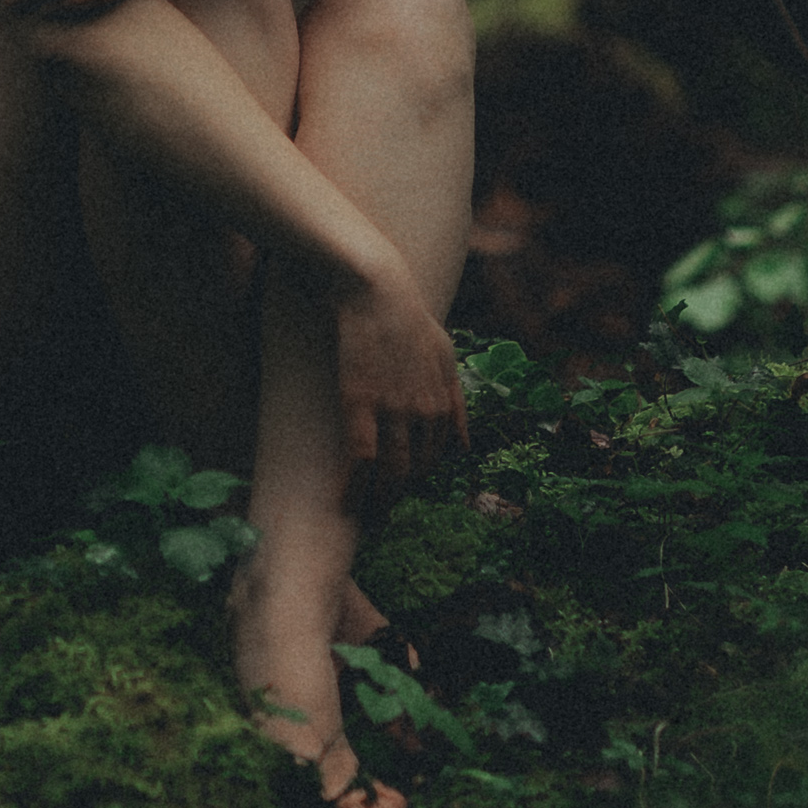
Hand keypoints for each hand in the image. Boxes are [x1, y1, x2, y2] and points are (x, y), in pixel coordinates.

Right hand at [331, 275, 467, 497]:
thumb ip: (457, 403)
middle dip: (396, 497)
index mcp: (445, 404)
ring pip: (389, 473)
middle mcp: (424, 412)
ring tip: (363, 517)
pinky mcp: (360, 403)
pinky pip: (361, 458)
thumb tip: (465, 447)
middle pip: (414, 473)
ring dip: (376, 502)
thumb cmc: (407, 318)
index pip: (435, 461)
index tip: (398, 492)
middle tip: (378, 513)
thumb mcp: (446, 357)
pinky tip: (342, 503)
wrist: (375, 290)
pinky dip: (352, 486)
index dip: (416, 481)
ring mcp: (393, 409)